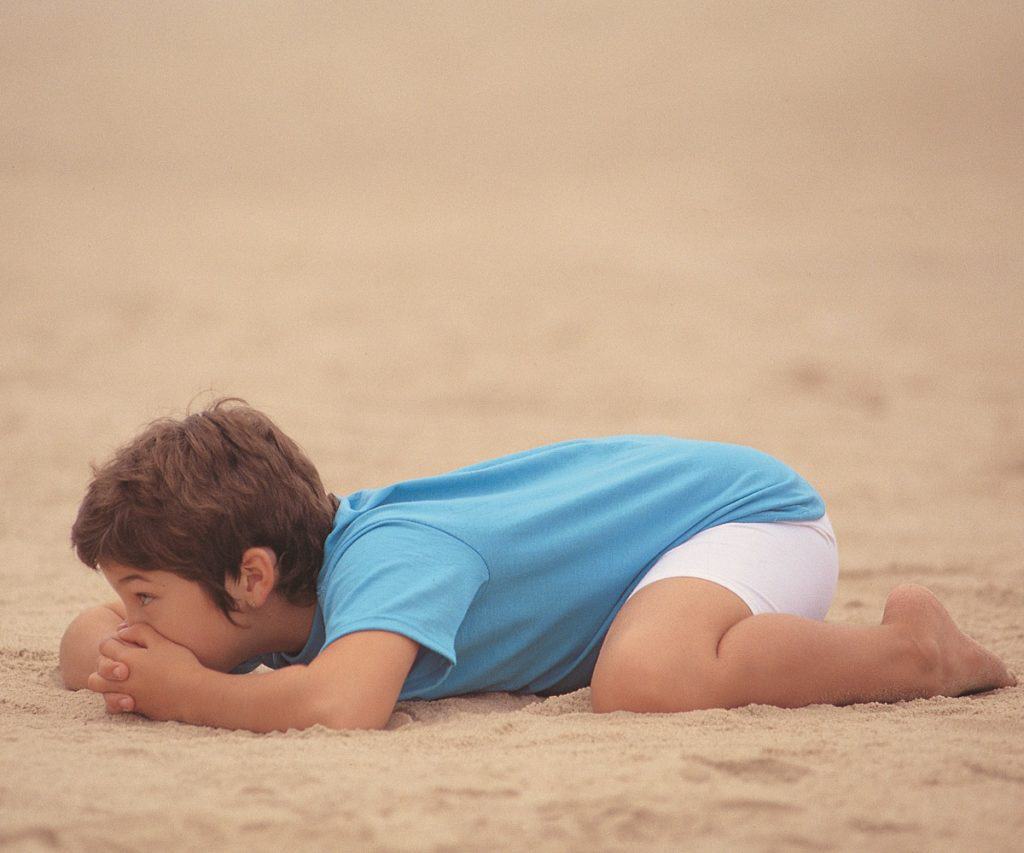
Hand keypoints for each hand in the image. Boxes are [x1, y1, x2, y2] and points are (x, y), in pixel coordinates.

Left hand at [87, 623, 204, 722]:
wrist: (193, 694)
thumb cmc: (180, 665)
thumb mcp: (162, 642)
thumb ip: (140, 632)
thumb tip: (121, 631)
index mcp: (128, 659)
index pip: (104, 647)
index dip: (111, 642)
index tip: (124, 642)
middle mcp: (122, 680)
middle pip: (95, 675)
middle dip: (102, 668)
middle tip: (118, 663)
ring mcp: (128, 696)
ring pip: (102, 693)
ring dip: (107, 686)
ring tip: (122, 680)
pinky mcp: (137, 709)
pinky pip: (115, 707)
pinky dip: (118, 701)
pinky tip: (132, 694)